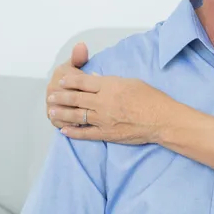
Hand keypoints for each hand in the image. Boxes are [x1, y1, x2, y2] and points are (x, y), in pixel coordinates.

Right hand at [46, 42, 88, 127]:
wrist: (64, 89)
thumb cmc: (75, 76)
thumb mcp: (78, 64)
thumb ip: (79, 57)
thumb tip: (81, 45)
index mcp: (60, 75)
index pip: (70, 81)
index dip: (81, 87)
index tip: (92, 91)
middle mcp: (52, 90)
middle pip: (66, 98)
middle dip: (79, 103)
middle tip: (94, 107)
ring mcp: (51, 104)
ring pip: (62, 111)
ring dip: (74, 116)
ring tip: (87, 118)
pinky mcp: (53, 116)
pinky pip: (59, 121)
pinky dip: (69, 124)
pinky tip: (80, 126)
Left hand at [47, 73, 176, 144]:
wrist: (161, 119)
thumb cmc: (151, 98)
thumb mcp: (132, 82)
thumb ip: (112, 81)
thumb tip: (97, 80)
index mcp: (110, 86)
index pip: (83, 81)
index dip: (70, 80)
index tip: (62, 80)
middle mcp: (103, 102)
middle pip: (76, 97)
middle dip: (61, 96)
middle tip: (51, 96)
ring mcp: (103, 119)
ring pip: (76, 115)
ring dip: (62, 113)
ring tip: (52, 111)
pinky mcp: (106, 133)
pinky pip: (85, 133)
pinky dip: (73, 132)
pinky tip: (64, 130)